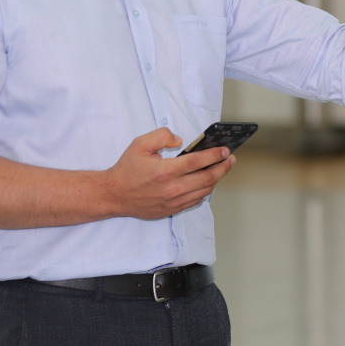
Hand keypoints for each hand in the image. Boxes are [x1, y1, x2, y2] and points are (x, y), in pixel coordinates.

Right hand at [102, 128, 235, 219]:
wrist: (114, 195)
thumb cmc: (127, 169)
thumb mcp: (140, 144)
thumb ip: (161, 136)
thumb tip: (180, 140)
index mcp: (165, 171)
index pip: (198, 161)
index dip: (215, 155)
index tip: (225, 150)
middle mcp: (172, 188)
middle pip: (208, 178)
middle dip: (223, 167)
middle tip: (230, 159)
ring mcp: (173, 201)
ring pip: (205, 191)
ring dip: (217, 179)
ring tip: (222, 168)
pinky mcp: (172, 210)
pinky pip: (196, 200)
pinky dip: (205, 190)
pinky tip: (208, 181)